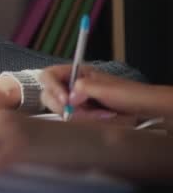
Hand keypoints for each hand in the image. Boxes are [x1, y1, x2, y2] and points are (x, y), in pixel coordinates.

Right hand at [39, 64, 167, 119]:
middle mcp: (71, 84)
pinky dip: (84, 120)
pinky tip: (100, 117)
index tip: (65, 101)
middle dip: (62, 106)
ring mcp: (74, 98)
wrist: (143, 106)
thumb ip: (84, 88)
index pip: (49, 76)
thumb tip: (68, 99)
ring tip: (99, 114)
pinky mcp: (80, 111)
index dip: (52, 87)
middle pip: (49, 94)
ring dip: (78, 115)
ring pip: (60, 109)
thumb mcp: (105, 88)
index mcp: (75, 72)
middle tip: (75, 113)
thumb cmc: (126, 92)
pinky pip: (71, 117)